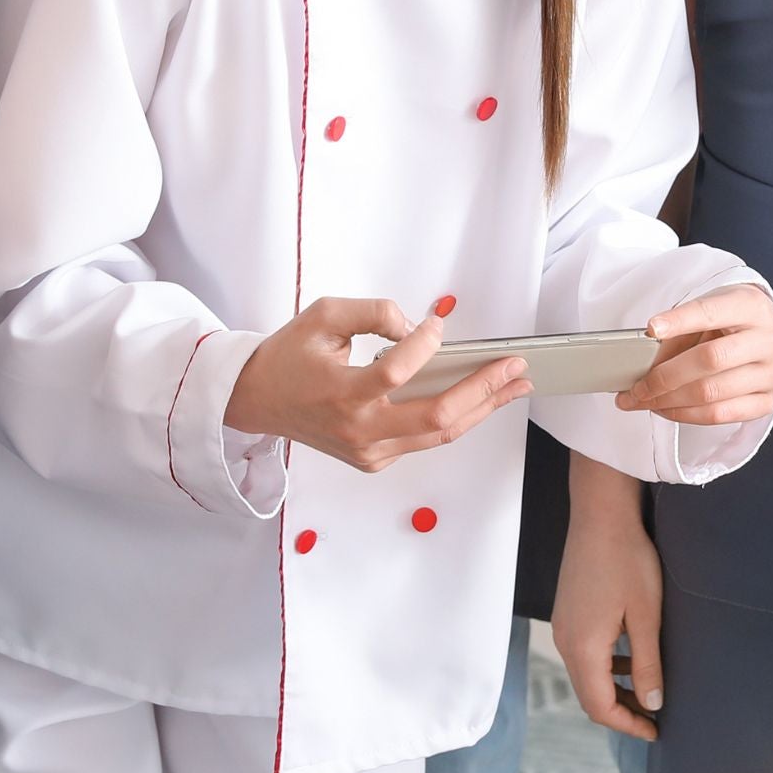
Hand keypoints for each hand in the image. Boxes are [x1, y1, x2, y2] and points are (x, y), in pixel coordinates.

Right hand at [222, 300, 527, 473]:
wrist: (258, 400)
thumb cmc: (290, 355)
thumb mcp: (323, 316)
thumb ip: (372, 312)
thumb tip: (416, 328)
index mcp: (341, 393)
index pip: (396, 371)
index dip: (424, 344)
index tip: (437, 325)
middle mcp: (358, 430)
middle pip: (437, 418)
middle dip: (483, 391)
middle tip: (515, 367)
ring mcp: (368, 451)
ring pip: (439, 436)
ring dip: (481, 409)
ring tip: (513, 386)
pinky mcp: (373, 460)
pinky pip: (423, 440)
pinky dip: (453, 419)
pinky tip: (477, 400)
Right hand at [551, 473, 662, 741]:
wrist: (600, 515)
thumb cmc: (628, 560)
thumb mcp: (646, 616)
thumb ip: (647, 664)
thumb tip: (652, 704)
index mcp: (583, 648)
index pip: (599, 706)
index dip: (627, 724)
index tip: (655, 731)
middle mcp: (565, 642)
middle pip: (589, 695)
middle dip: (621, 711)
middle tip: (654, 717)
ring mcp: (562, 627)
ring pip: (586, 675)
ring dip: (614, 689)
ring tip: (648, 690)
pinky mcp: (567, 613)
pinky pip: (583, 654)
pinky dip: (606, 667)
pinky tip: (631, 657)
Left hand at [614, 284, 772, 425]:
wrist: (761, 336)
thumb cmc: (728, 322)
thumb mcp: (705, 313)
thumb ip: (679, 331)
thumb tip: (642, 362)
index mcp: (752, 306)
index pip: (711, 312)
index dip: (680, 320)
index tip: (650, 329)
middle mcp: (768, 340)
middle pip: (710, 359)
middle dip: (665, 376)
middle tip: (636, 386)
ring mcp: (771, 373)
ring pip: (711, 393)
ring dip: (668, 400)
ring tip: (644, 400)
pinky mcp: (766, 401)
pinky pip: (719, 415)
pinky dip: (685, 414)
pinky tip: (665, 409)